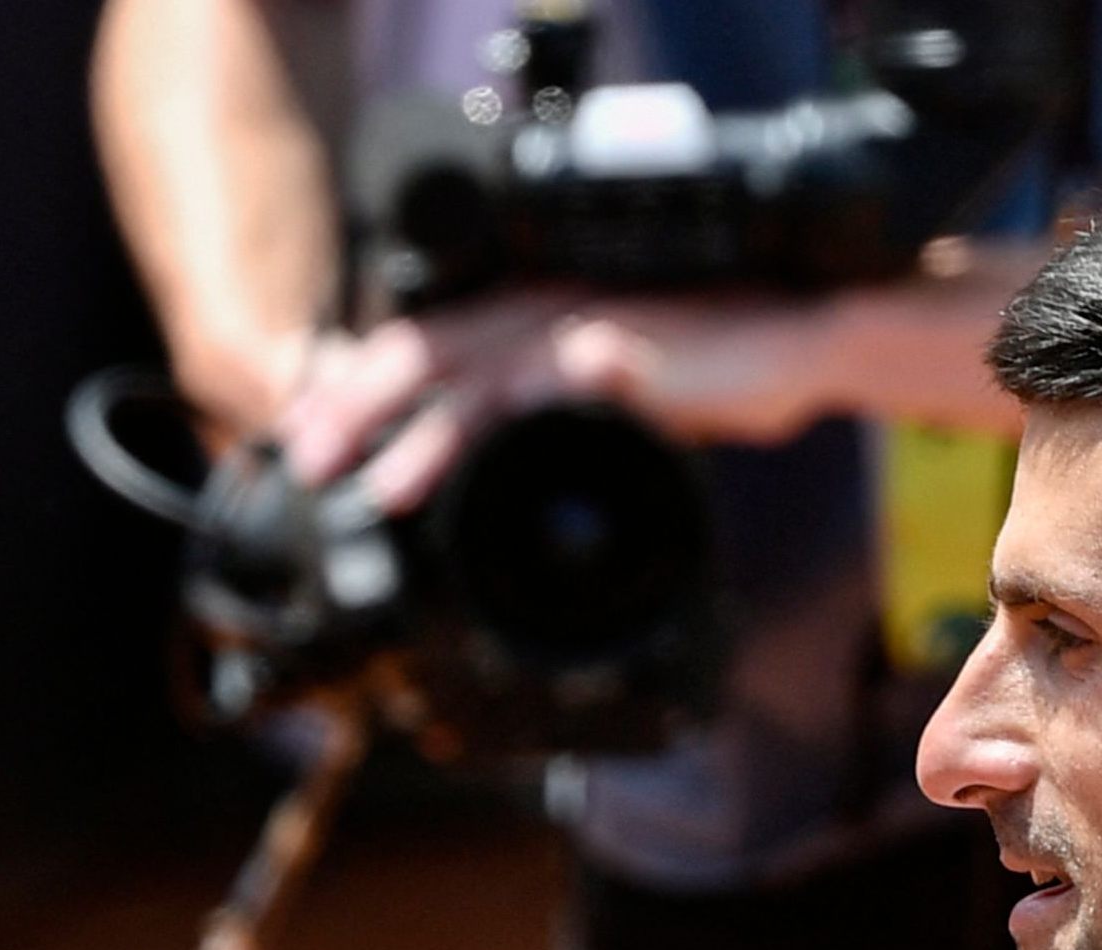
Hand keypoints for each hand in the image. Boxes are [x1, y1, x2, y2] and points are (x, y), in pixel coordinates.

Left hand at [277, 256, 1032, 508]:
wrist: (799, 345)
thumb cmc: (705, 373)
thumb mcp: (600, 409)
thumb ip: (539, 428)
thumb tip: (478, 473)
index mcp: (526, 320)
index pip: (421, 349)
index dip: (354, 391)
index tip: (302, 441)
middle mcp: (541, 311)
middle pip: (424, 353)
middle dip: (354, 409)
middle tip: (303, 462)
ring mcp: (581, 328)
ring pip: (476, 373)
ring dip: (418, 435)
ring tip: (372, 487)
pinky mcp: (626, 352)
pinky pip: (556, 386)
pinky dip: (510, 420)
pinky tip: (465, 459)